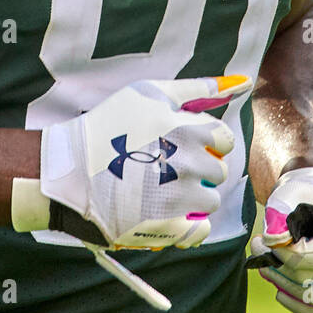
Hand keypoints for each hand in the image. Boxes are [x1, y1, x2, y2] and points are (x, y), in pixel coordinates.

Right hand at [12, 75, 249, 249]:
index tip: (183, 144)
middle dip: (199, 169)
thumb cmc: (109, 125)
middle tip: (168, 167)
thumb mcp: (150, 93)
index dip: (206, 141)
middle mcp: (189, 163)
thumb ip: (198, 88)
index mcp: (188, 130)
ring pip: (210, 201)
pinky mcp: (168, 226)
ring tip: (163, 191)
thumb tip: (242, 82)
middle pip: (218, 171)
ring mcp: (180, 197)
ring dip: (194, 197)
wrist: (70, 170)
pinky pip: (199, 230)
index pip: (224, 139)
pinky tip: (168, 214)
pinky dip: (188, 225)